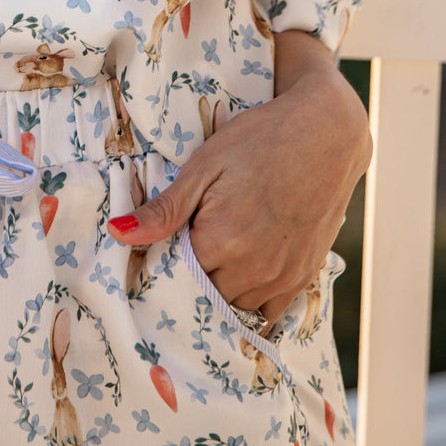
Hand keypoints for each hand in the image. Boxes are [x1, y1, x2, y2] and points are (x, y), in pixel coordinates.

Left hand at [107, 31, 371, 324]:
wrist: (327, 134)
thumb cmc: (260, 140)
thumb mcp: (204, 165)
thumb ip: (165, 209)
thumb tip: (117, 233)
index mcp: (222, 240)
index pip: (174, 275)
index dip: (162, 262)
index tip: (159, 247)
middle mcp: (253, 269)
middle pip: (203, 295)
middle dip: (190, 279)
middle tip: (187, 247)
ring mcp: (282, 277)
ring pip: (234, 305)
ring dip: (220, 289)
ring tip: (216, 255)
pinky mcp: (304, 276)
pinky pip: (269, 311)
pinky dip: (251, 300)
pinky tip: (242, 274)